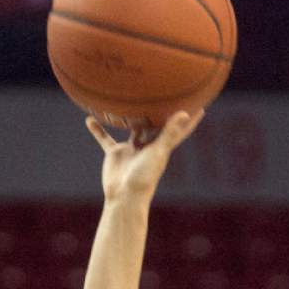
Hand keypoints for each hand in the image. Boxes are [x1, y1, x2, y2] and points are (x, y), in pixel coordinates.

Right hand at [86, 109, 203, 202]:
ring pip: (130, 129)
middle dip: (159, 112)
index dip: (189, 119)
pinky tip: (89, 118)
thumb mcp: (158, 151)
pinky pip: (105, 139)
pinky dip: (98, 130)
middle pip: (155, 125)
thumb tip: (185, 113)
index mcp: (161, 147)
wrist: (124, 196)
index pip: (178, 130)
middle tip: (163, 92)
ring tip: (125, 98)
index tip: (199, 105)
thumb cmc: (144, 176)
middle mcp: (147, 146)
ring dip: (128, 117)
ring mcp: (131, 149)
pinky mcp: (115, 154)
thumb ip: (170, 132)